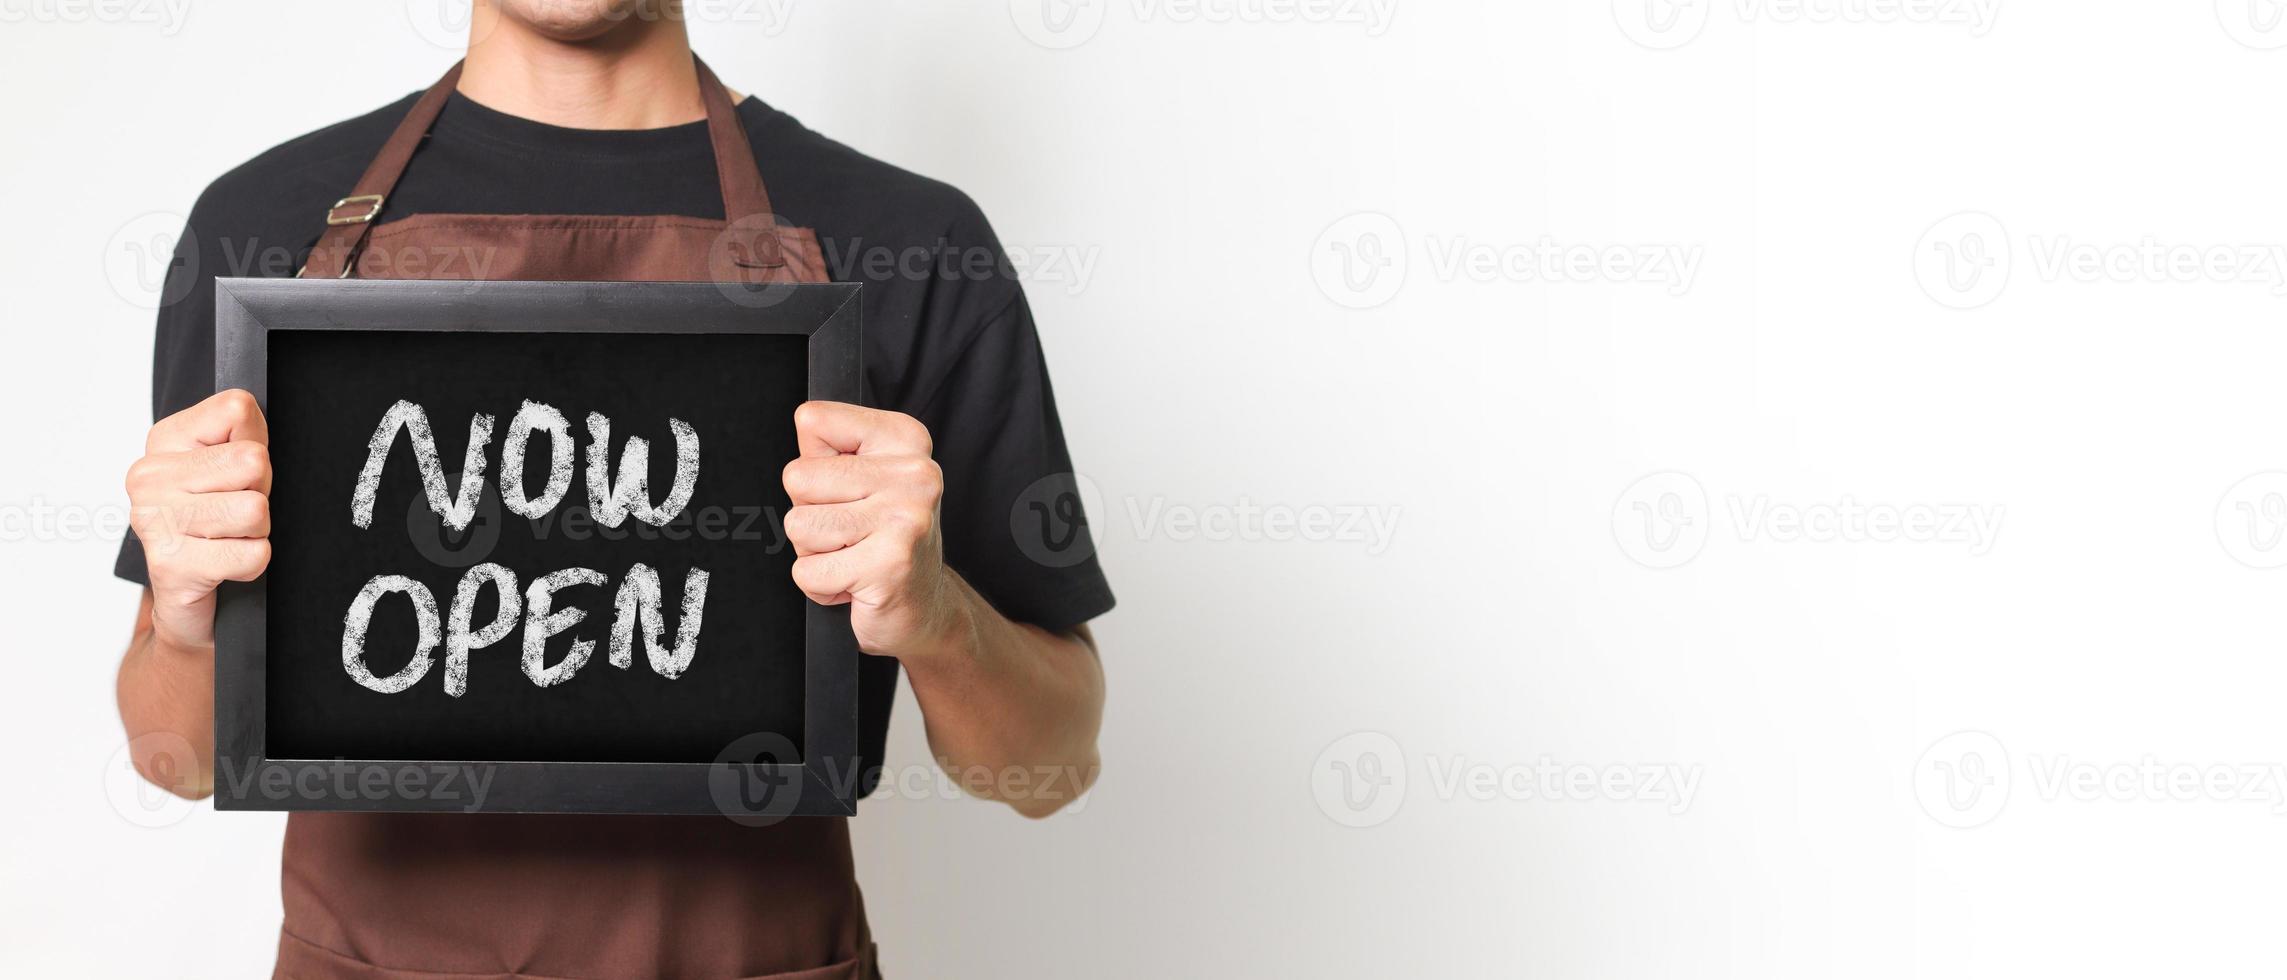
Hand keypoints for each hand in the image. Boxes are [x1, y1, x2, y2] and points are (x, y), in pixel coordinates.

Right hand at [125, 389, 272, 652]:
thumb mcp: (233, 468)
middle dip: (260, 491)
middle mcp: (149, 477)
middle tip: (236, 513)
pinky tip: (225, 564)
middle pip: (254, 461)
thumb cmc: (216, 527)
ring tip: (229, 538)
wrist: (188, 601)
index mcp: (164, 441)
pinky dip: (252, 563)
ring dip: (256, 531)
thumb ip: (244, 432)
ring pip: (256, 509)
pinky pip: (253, 554)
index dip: (257, 445)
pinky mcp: (172, 564)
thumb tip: (246, 412)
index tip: (236, 474)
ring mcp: (154, 521)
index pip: (236, 409)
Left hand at [782, 401, 963, 660]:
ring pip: (799, 525)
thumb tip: (806, 422)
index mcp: (905, 439)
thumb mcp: (863, 476)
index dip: (814, 463)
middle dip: (810, 513)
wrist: (926, 607)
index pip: (813, 421)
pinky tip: (855, 581)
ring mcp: (905, 518)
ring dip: (815, 552)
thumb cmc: (885, 538)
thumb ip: (829, 448)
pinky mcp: (890, 563)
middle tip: (850, 531)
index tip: (848, 489)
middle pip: (797, 477)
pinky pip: (808, 572)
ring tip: (853, 555)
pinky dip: (821, 586)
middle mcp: (914, 473)